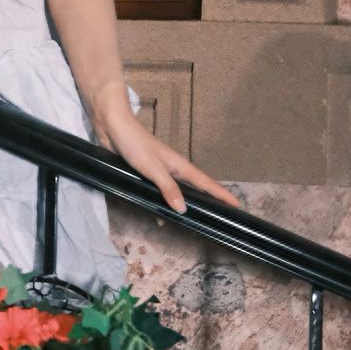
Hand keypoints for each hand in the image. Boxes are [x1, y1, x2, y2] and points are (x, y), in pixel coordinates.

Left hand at [91, 82, 239, 213]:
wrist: (113, 127)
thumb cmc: (134, 145)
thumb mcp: (152, 168)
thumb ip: (168, 188)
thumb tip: (184, 209)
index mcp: (179, 166)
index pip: (206, 183)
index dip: (221, 194)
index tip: (237, 206)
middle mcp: (173, 170)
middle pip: (196, 189)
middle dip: (209, 202)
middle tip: (221, 218)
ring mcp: (160, 171)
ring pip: (178, 192)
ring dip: (186, 205)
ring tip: (195, 222)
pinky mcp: (147, 173)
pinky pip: (162, 192)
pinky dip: (165, 203)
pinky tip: (160, 215)